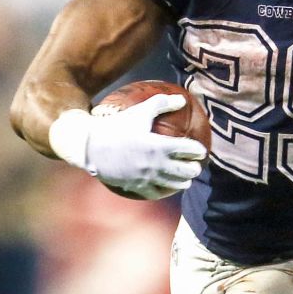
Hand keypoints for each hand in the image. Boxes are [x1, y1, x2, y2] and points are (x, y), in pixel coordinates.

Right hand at [50, 94, 207, 198]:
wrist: (91, 146)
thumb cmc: (117, 126)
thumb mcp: (140, 111)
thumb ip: (162, 103)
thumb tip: (181, 100)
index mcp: (160, 145)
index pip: (188, 150)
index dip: (197, 151)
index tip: (201, 151)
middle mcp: (156, 164)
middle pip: (184, 171)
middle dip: (194, 169)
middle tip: (197, 167)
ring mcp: (146, 177)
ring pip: (172, 184)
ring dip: (182, 183)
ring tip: (186, 181)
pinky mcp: (135, 186)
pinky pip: (154, 192)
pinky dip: (162, 191)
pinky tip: (165, 190)